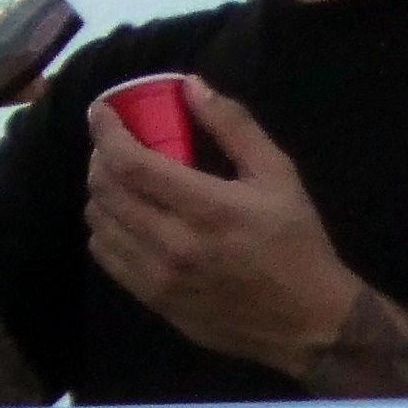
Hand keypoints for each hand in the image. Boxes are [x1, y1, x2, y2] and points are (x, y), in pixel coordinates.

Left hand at [85, 80, 363, 378]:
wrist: (307, 322)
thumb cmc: (296, 243)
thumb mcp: (278, 174)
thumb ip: (233, 126)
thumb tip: (191, 85)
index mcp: (207, 208)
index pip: (131, 164)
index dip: (106, 133)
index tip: (100, 112)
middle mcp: (174, 245)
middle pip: (106, 193)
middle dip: (100, 159)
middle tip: (112, 144)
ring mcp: (159, 278)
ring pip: (100, 226)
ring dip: (100, 195)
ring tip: (117, 178)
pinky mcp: (154, 301)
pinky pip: (107, 258)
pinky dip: (105, 230)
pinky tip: (124, 217)